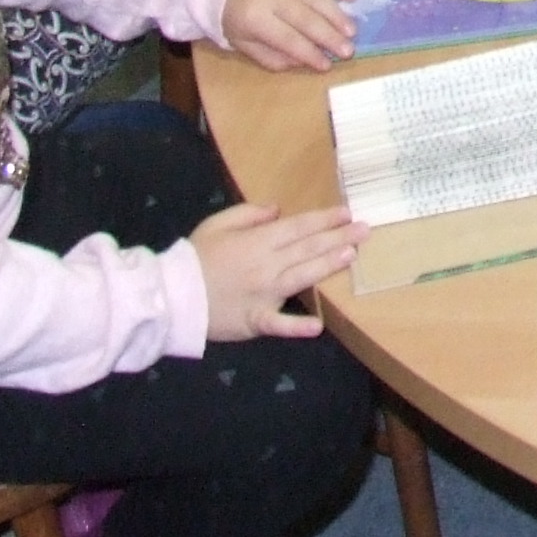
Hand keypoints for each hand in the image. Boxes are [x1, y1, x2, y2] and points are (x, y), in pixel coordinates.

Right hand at [191, 201, 362, 339]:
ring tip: (351, 256)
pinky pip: (279, 324)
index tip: (347, 213)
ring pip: (302, 277)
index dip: (325, 219)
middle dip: (338, 237)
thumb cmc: (195, 258)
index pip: (299, 227)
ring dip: (328, 265)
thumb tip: (278, 210)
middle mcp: (266, 265)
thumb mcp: (217, 223)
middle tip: (365, 230)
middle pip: (307, 248)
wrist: (171, 296)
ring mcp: (263, 294)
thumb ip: (249, 214)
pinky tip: (318, 326)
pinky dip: (297, 326)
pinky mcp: (255, 320)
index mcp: (257, 241)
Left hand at [220, 0, 359, 70]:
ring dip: (336, 13)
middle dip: (328, 35)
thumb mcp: (245, 46)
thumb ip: (273, 57)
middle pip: (305, 17)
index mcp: (254, 18)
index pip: (287, 38)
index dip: (308, 52)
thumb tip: (305, 62)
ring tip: (351, 30)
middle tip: (348, 50)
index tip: (327, 66)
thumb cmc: (236, 22)